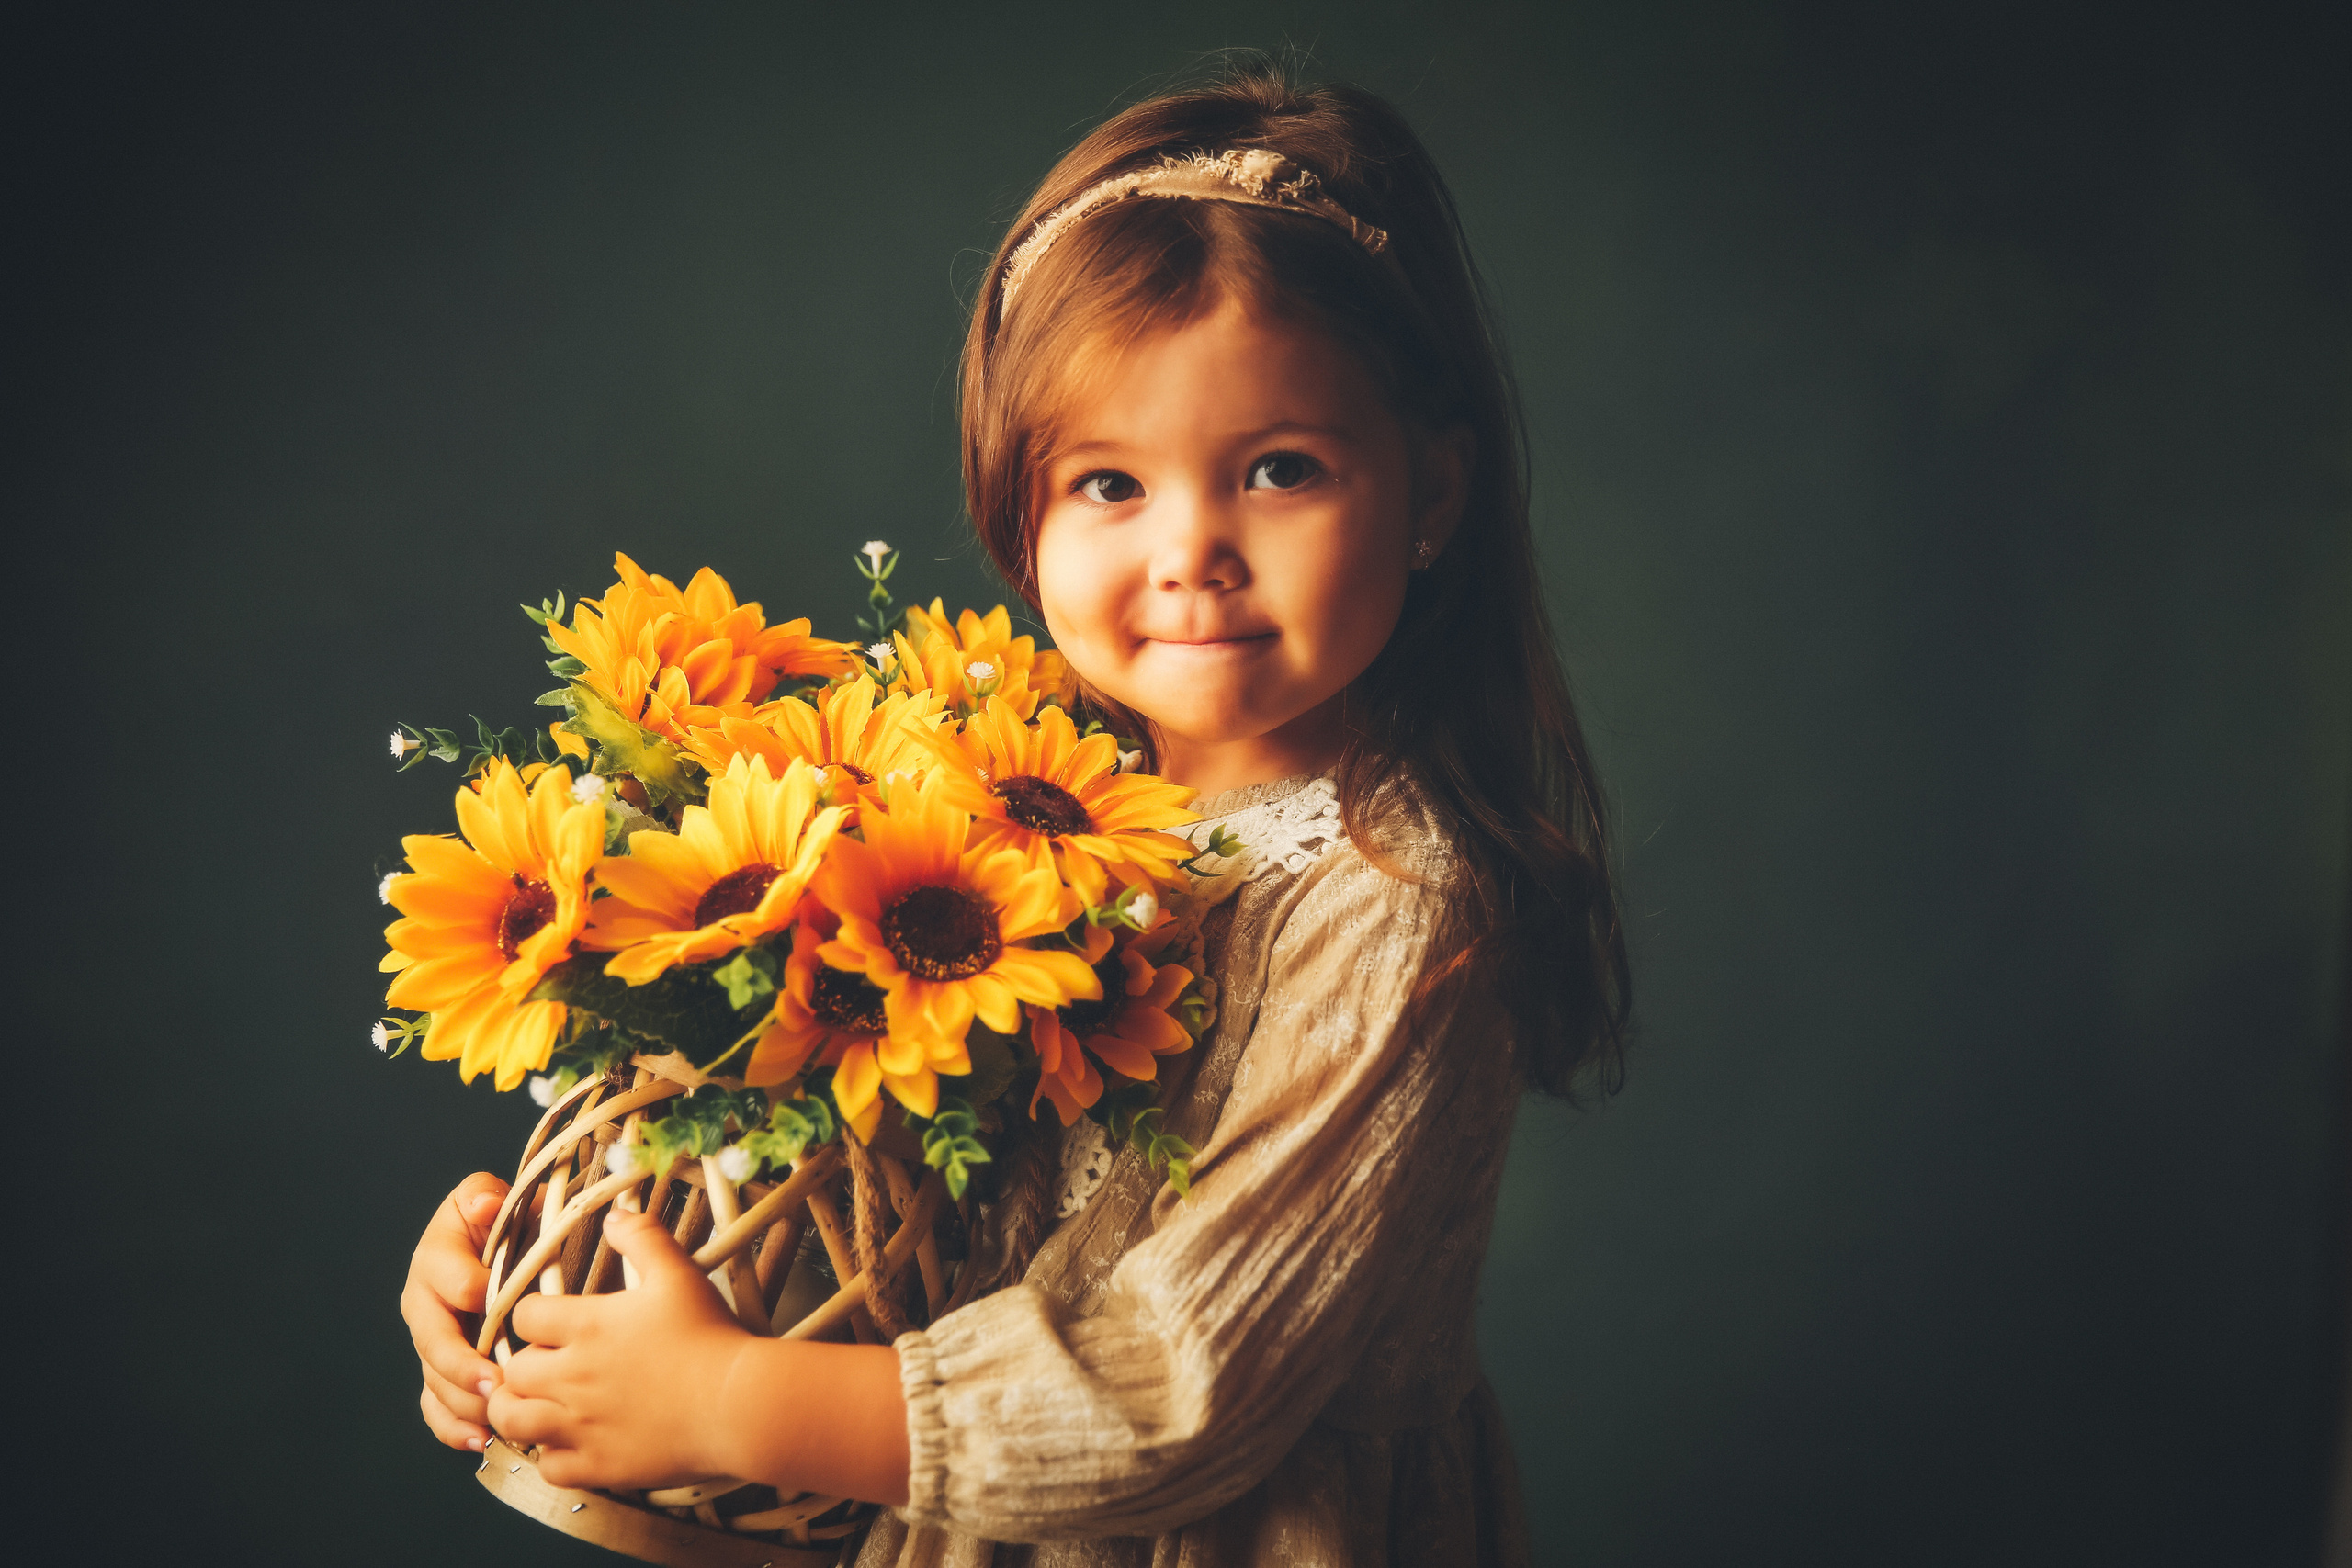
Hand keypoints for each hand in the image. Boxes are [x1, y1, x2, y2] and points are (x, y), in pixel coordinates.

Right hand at [401, 1171, 509, 1451]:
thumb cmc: (501, 1223)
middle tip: (497, 1383)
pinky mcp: (438, 1371)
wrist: (498, 1249)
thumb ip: (483, 1197)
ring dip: (464, 1401)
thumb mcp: (490, 1199)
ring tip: (496, 1418)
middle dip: (464, 1364)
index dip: (478, 1294)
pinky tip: (479, 1440)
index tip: (505, 1308)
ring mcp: (429, 1341)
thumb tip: (484, 1204)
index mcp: (436, 1259)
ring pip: (435, 1379)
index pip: (454, 1282)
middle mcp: (424, 1303)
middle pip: (434, 1340)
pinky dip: (453, 1426)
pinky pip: (435, 1405)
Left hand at [489, 1203, 752, 1488]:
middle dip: (519, 1366)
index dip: (532, 1316)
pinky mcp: (597, 1464)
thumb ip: (642, 1237)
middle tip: (540, 1365)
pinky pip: (548, 1467)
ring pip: (513, 1421)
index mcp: (585, 1326)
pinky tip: (569, 1442)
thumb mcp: (679, 1272)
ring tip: (534, 1405)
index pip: (523, 1317)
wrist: (738, 1403)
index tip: (550, 1322)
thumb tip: (614, 1214)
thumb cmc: (711, 1335)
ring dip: (517, 1411)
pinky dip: (551, 1455)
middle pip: (511, 1372)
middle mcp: (571, 1376)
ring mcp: (581, 1425)